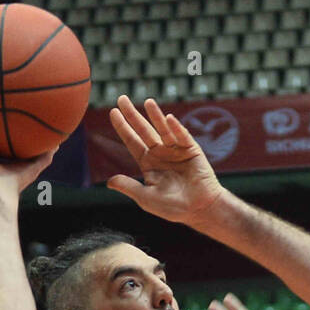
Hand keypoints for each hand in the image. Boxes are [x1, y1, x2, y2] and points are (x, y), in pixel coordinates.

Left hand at [106, 97, 225, 224]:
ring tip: (147, 102)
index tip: (113, 112)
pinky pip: (182, 136)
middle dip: (133, 115)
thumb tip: (109, 182)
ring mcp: (176, 150)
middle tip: (121, 99)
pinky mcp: (191, 150)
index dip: (123, 128)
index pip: (133, 142)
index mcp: (149, 164)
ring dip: (155, 115)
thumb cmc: (173, 207)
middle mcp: (161, 154)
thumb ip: (129, 187)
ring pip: (163, 129)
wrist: (200, 210)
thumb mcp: (146, 198)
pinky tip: (169, 118)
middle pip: (144, 131)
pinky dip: (176, 128)